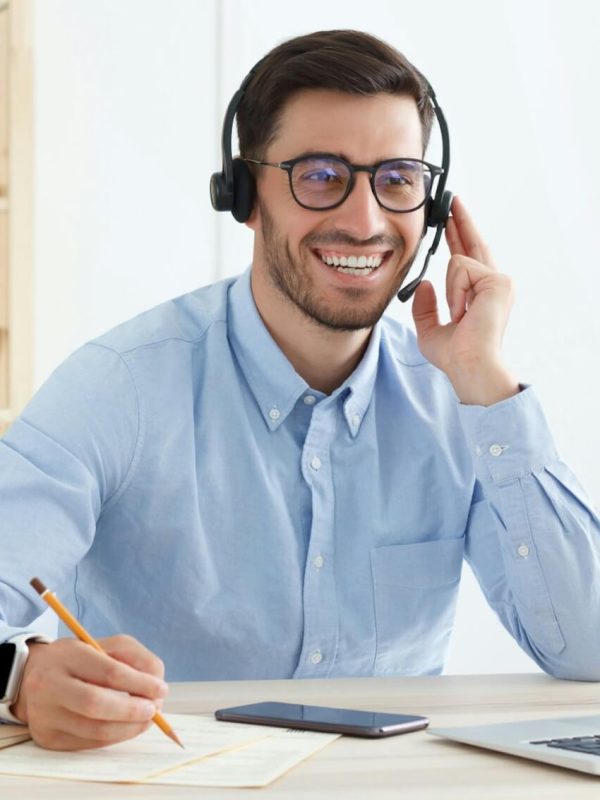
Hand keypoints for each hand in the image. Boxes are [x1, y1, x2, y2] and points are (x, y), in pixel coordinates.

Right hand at [11, 635, 167, 750]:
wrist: (34, 675)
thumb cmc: (80, 658)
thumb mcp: (106, 645)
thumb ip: (135, 658)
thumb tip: (157, 685)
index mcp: (67, 655)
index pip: (108, 672)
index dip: (140, 683)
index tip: (161, 689)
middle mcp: (50, 684)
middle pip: (96, 704)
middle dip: (132, 710)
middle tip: (154, 710)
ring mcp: (45, 714)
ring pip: (93, 729)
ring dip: (128, 728)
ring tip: (146, 720)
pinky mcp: (47, 737)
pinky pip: (87, 743)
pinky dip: (113, 737)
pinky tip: (125, 728)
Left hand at [411, 195, 519, 405]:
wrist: (470, 366)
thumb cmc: (455, 356)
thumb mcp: (429, 330)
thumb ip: (425, 307)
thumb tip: (423, 283)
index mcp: (481, 294)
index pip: (467, 258)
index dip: (459, 237)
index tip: (451, 220)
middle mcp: (494, 284)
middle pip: (474, 244)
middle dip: (461, 221)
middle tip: (453, 199)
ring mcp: (499, 281)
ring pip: (457, 261)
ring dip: (450, 292)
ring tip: (459, 315)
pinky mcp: (498, 281)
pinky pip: (460, 269)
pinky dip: (455, 292)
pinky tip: (463, 311)